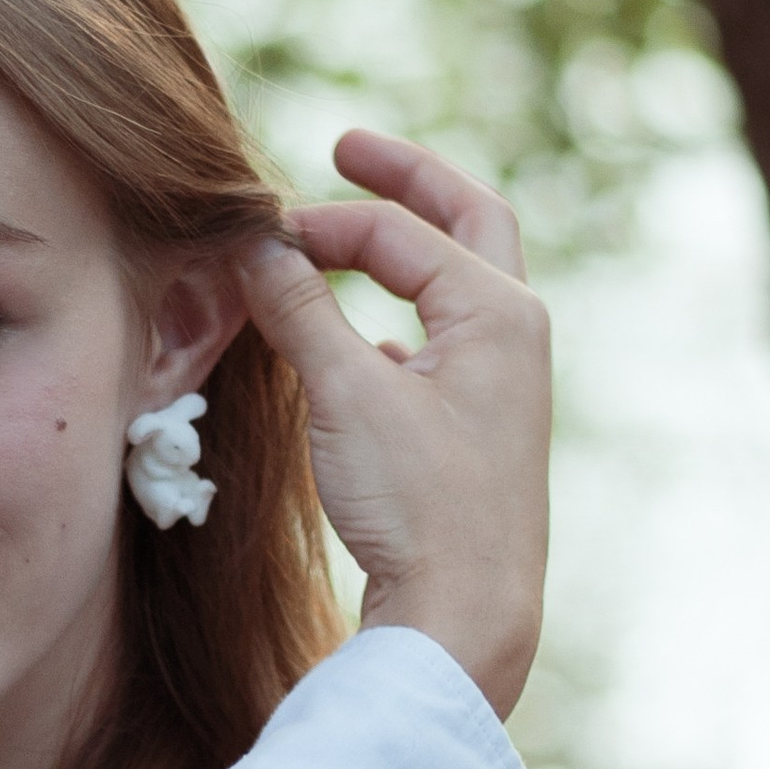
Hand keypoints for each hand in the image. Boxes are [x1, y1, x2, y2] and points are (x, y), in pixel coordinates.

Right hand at [238, 129, 549, 717]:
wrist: (465, 618)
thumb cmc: (418, 506)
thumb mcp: (345, 394)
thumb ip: (299, 308)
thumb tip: (254, 245)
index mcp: (499, 311)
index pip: (402, 232)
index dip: (324, 221)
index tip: (256, 232)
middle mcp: (515, 336)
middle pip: (469, 221)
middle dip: (407, 184)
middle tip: (347, 150)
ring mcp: (503, 384)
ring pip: (458, 283)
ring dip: (406, 250)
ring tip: (348, 233)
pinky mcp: (478, 429)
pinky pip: (443, 343)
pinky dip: (400, 319)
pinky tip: (361, 343)